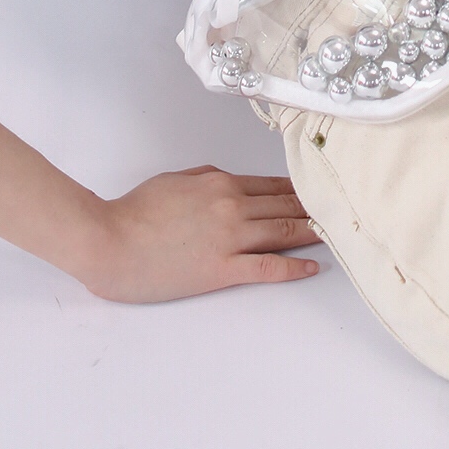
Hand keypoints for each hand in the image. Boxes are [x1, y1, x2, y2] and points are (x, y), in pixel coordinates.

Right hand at [81, 166, 321, 302]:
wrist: (108, 240)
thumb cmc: (133, 211)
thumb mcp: (175, 180)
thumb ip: (207, 178)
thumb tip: (229, 182)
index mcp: (220, 183)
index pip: (271, 185)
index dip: (298, 191)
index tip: (318, 193)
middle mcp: (232, 206)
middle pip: (284, 207)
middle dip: (313, 209)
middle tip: (339, 212)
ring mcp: (229, 238)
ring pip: (282, 232)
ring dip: (312, 232)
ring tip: (335, 234)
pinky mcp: (221, 269)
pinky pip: (266, 267)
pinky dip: (294, 267)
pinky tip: (312, 267)